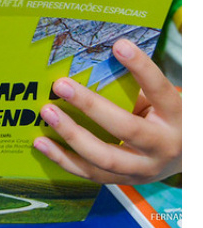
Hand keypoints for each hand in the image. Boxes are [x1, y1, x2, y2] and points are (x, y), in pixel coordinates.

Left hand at [34, 41, 180, 183]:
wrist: (185, 157)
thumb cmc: (165, 119)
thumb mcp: (160, 102)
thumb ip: (134, 89)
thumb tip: (92, 67)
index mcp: (176, 116)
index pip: (159, 89)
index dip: (141, 67)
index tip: (119, 45)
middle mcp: (163, 146)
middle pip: (125, 128)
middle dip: (90, 106)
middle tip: (61, 85)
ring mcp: (143, 168)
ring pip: (103, 158)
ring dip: (70, 135)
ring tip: (47, 114)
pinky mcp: (124, 181)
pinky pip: (89, 173)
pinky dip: (62, 158)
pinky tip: (42, 143)